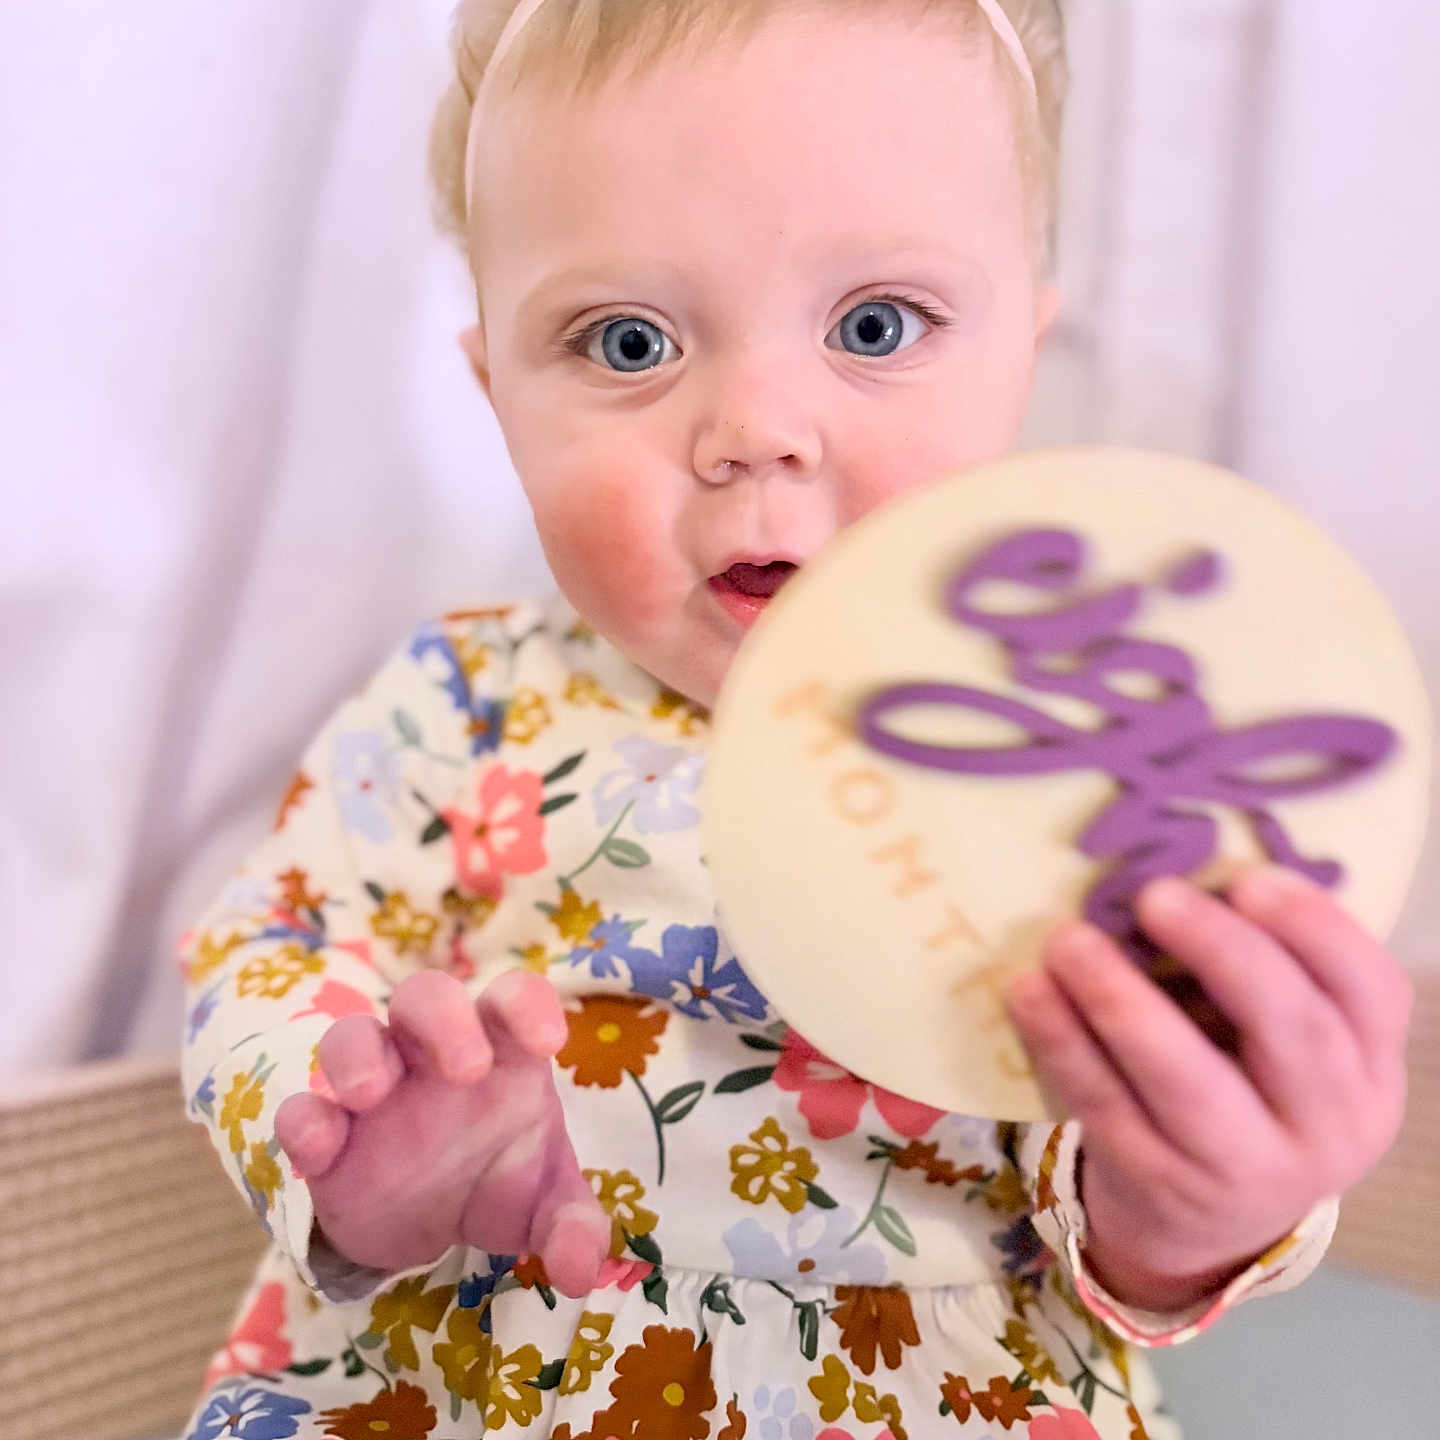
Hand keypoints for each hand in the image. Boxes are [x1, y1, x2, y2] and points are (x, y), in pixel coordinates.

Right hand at [274, 968, 608, 1297]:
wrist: (427, 1228)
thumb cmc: (498, 1179)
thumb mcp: (546, 1204)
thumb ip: (572, 1225)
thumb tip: (580, 1269)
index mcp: (499, 1050)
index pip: (512, 998)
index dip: (528, 1004)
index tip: (549, 1042)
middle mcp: (432, 1054)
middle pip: (425, 995)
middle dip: (442, 1019)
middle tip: (466, 1070)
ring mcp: (374, 1088)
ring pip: (351, 1036)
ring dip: (358, 1055)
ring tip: (370, 1093)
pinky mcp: (327, 1136)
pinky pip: (302, 1109)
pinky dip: (304, 1121)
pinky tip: (319, 1150)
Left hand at [1006, 865, 1412, 1310]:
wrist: (1204, 1222)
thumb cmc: (1242, 1085)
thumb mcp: (1281, 1041)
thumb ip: (1261, 967)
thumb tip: (1180, 860)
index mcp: (1368, 1067)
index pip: (1370, 990)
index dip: (1317, 928)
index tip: (1249, 877)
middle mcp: (1328, 1126)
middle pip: (1292, 1032)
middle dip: (1221, 952)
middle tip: (1152, 894)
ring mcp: (1247, 1170)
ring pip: (1188, 1082)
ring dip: (1120, 1000)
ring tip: (1067, 940)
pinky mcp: (1161, 1186)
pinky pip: (1108, 1108)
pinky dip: (1063, 1044)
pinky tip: (1030, 991)